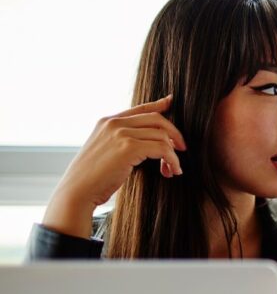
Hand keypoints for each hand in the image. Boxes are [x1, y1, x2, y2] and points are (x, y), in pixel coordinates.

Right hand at [42, 95, 186, 237]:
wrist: (77, 191)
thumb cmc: (92, 178)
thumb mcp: (105, 151)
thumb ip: (121, 140)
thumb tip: (147, 141)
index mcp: (107, 121)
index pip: (140, 108)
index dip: (158, 105)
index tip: (170, 101)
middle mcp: (114, 123)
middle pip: (157, 119)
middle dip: (175, 134)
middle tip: (182, 149)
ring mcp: (121, 133)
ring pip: (163, 135)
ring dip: (173, 154)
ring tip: (172, 169)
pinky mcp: (129, 147)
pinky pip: (163, 149)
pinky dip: (172, 160)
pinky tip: (172, 171)